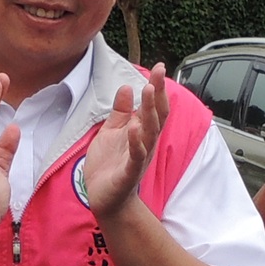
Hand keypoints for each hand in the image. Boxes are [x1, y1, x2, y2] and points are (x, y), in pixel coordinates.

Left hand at [81, 65, 166, 217]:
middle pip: (157, 116)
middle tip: (159, 73)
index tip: (159, 67)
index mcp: (140, 132)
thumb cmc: (109, 166)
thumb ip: (120, 112)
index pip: (154, 107)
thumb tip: (128, 87)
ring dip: (151, 112)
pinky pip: (135, 156)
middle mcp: (145, 143)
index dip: (157, 87)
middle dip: (158, 94)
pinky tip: (133, 128)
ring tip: (149, 91)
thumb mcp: (111, 132)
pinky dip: (136, 142)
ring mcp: (138, 158)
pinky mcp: (128, 172)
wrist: (104, 198)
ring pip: (150, 132)